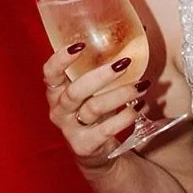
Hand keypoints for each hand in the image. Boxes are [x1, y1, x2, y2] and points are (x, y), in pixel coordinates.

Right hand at [43, 45, 150, 169]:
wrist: (96, 151)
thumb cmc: (93, 110)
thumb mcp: (92, 91)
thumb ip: (100, 70)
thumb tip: (134, 41)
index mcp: (56, 92)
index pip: (50, 73)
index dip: (61, 59)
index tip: (80, 45)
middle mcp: (59, 110)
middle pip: (76, 90)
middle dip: (101, 75)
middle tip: (124, 63)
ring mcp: (70, 129)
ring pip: (94, 107)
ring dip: (122, 94)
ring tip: (142, 85)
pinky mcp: (84, 145)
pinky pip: (107, 129)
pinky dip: (126, 116)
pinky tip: (139, 106)